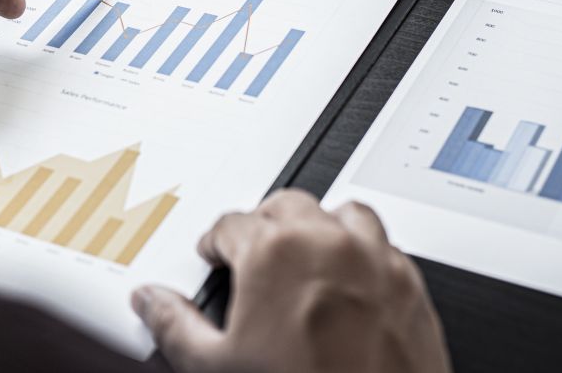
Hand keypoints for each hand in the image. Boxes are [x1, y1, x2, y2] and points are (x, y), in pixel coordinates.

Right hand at [132, 190, 451, 372]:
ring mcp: (375, 260)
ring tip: (305, 255)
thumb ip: (174, 326)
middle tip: (252, 255)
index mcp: (274, 252)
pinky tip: (351, 281)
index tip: (213, 255)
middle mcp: (327, 243)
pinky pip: (386, 247)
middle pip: (286, 205)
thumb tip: (151, 302)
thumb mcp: (217, 368)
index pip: (230, 224)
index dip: (214, 242)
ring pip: (343, 215)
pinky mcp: (411, 286)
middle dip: (264, 224)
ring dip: (320, 228)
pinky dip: (365, 254)